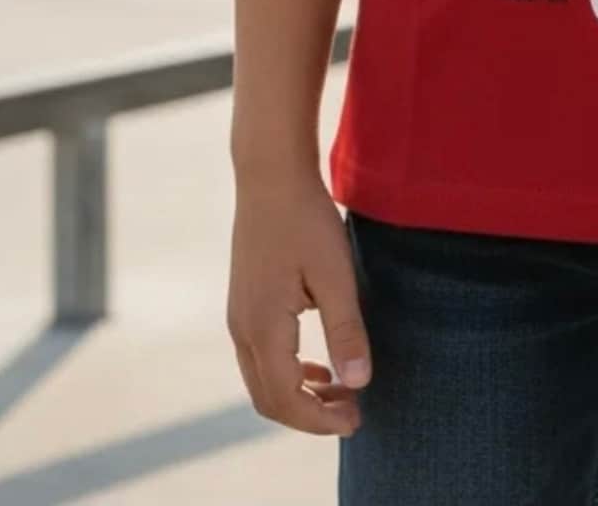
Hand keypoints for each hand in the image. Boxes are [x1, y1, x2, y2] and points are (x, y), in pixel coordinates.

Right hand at [226, 165, 372, 435]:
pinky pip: (260, 358)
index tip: (357, 421)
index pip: (287, 399)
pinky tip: (318, 365)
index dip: (321, 420)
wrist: (269, 175)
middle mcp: (242, 329)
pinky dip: (288, 373)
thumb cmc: (306, 219)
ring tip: (341, 392)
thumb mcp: (335, 273)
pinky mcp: (243, 303)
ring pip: (262, 381)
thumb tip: (359, 383)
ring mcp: (238, 316)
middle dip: (310, 415)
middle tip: (352, 414)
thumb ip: (346, 329)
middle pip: (269, 399)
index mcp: (263, 328)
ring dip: (299, 395)